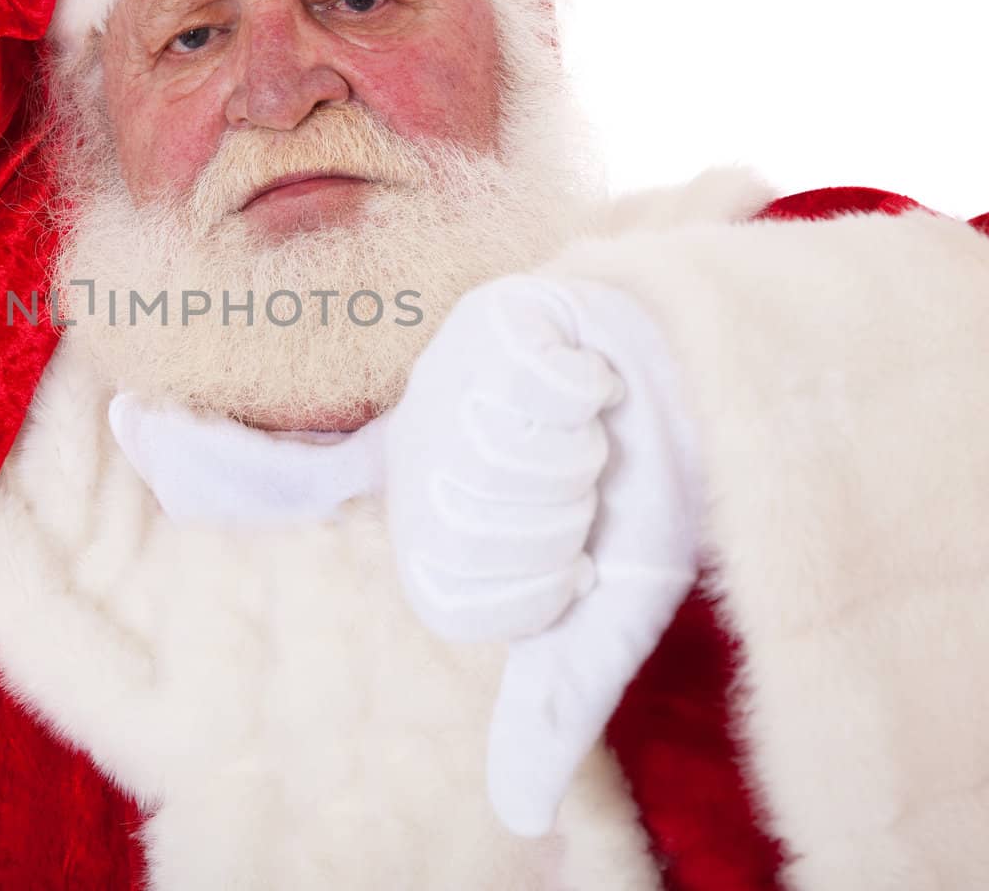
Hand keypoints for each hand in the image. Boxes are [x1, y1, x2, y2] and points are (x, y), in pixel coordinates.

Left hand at [382, 273, 703, 836]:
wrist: (712, 388)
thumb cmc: (649, 498)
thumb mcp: (605, 615)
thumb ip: (551, 704)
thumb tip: (518, 818)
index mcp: (432, 527)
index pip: (458, 598)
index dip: (540, 586)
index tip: (574, 553)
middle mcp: (422, 453)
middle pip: (475, 527)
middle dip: (561, 517)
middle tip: (588, 481)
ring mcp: (447, 378)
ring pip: (500, 456)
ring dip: (578, 455)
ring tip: (591, 430)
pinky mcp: (490, 315)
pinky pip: (531, 384)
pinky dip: (588, 394)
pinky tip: (591, 378)